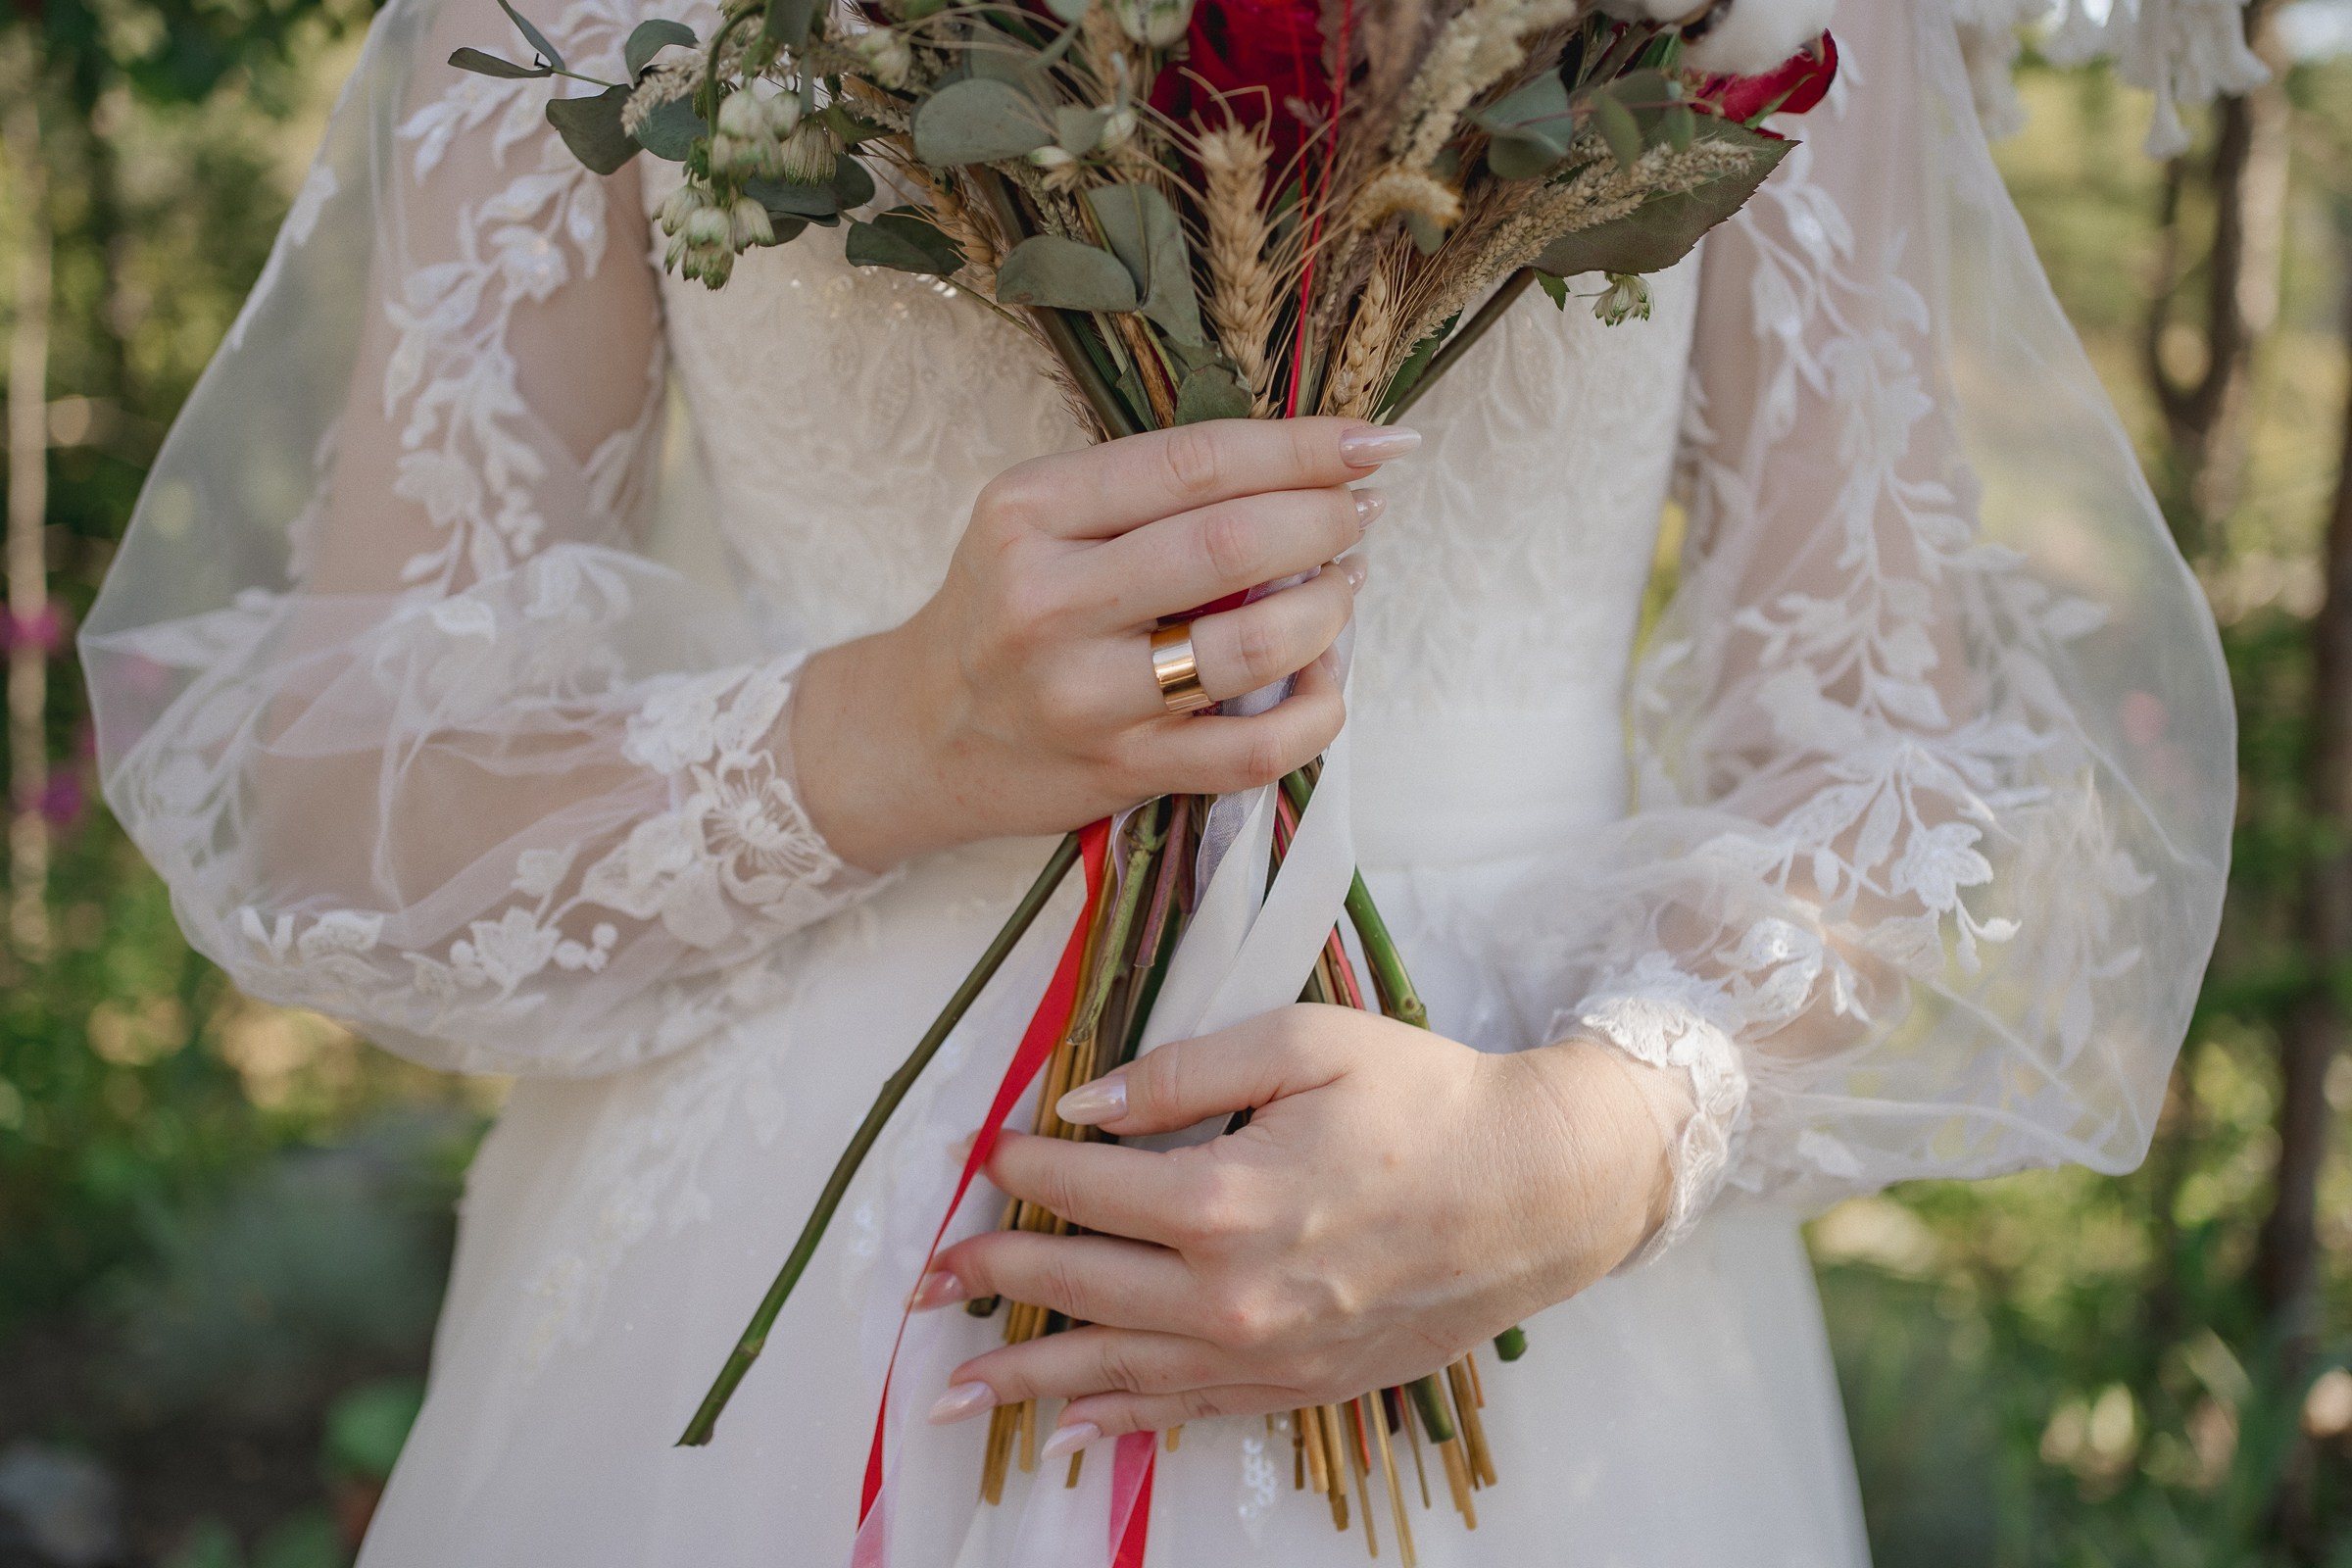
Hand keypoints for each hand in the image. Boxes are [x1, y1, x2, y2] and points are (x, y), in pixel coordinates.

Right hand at [789, 418, 1419, 869]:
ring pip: (1250, 648)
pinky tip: (1326, 681)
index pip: (1195, 463)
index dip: (1302, 449)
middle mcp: (1048, 602)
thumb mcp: (1040, 522)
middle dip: (1325, 521)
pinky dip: (1316, 711)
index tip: (1375, 442)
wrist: (923, 733)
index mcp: (1031, 512)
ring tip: (1342, 590)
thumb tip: (1306, 475)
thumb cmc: (1005, 609)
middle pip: (1229, 544)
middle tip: (1361, 513)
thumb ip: (1149, 494)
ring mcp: (1085, 695)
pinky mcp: (1121, 770)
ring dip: (1327, 612)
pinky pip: (1253, 749)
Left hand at [913, 1006, 1673, 1449]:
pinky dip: (1117, 1421)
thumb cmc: (1428, 1102)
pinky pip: (1186, 1413)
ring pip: (1116, 1370)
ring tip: (950, 1391)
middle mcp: (1232, 1294)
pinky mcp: (1299, 1385)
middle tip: (923, 1282)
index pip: (1085, 1188)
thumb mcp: (1306, 1044)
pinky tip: (1066, 1432)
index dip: (1026, 1168)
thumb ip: (1182, 1072)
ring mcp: (1266, 1353)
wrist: (1539, 1192)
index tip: (990, 1153)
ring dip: (1025, 1380)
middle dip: (993, 1280)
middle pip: (1078, 1290)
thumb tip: (1081, 1105)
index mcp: (1226, 1199)